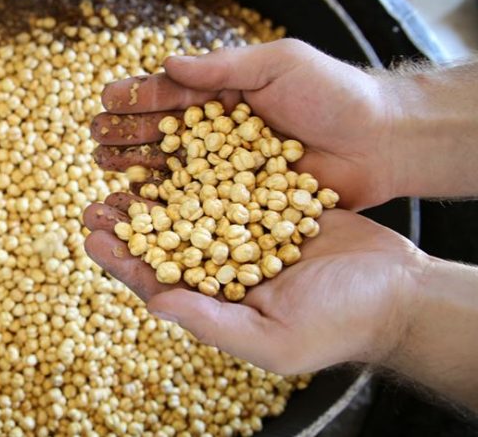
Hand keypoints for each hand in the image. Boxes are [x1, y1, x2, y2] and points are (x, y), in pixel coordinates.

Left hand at [84, 200, 426, 374]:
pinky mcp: (268, 204)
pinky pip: (227, 186)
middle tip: (94, 202)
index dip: (123, 262)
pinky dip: (200, 172)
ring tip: (124, 173)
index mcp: (217, 303)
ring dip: (155, 195)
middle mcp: (223, 268)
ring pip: (189, 211)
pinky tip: (176, 153)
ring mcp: (244, 234)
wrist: (397, 289)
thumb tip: (155, 305)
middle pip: (165, 242)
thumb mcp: (273, 337)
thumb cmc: (338, 323)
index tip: (92, 239)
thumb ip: (212, 322)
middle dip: (129, 224)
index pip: (158, 282)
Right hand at [91, 39, 397, 209]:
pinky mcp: (242, 204)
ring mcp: (229, 171)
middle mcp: (221, 135)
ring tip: (105, 173)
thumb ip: (224, 67)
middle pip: (163, 136)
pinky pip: (200, 206)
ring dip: (138, 172)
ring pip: (174, 172)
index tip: (105, 102)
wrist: (383, 141)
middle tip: (95, 141)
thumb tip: (168, 64)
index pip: (172, 96)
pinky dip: (170, 208)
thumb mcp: (280, 64)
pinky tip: (142, 210)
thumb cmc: (334, 94)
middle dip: (127, 137)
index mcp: (225, 96)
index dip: (138, 98)